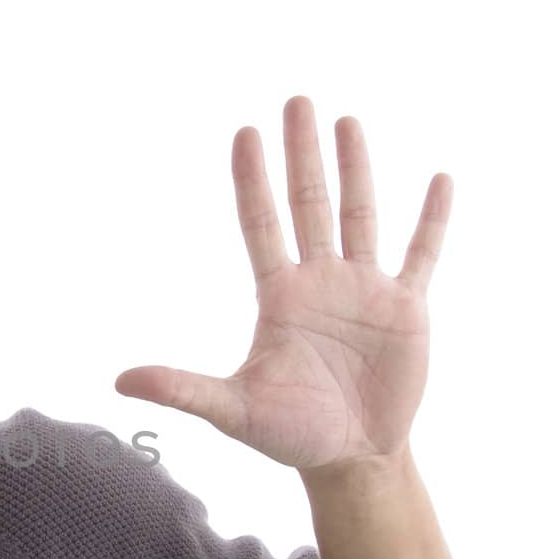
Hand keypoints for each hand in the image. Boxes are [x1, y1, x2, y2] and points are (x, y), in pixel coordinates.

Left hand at [115, 96, 451, 476]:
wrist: (350, 458)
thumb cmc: (290, 433)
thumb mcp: (234, 411)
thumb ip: (183, 389)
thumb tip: (120, 382)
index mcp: (278, 296)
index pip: (260, 224)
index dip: (251, 180)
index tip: (244, 133)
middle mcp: (320, 281)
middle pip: (308, 204)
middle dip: (301, 154)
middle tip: (295, 100)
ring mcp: (365, 290)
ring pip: (361, 215)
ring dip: (357, 168)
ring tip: (347, 120)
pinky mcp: (406, 308)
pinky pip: (421, 253)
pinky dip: (432, 219)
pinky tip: (439, 179)